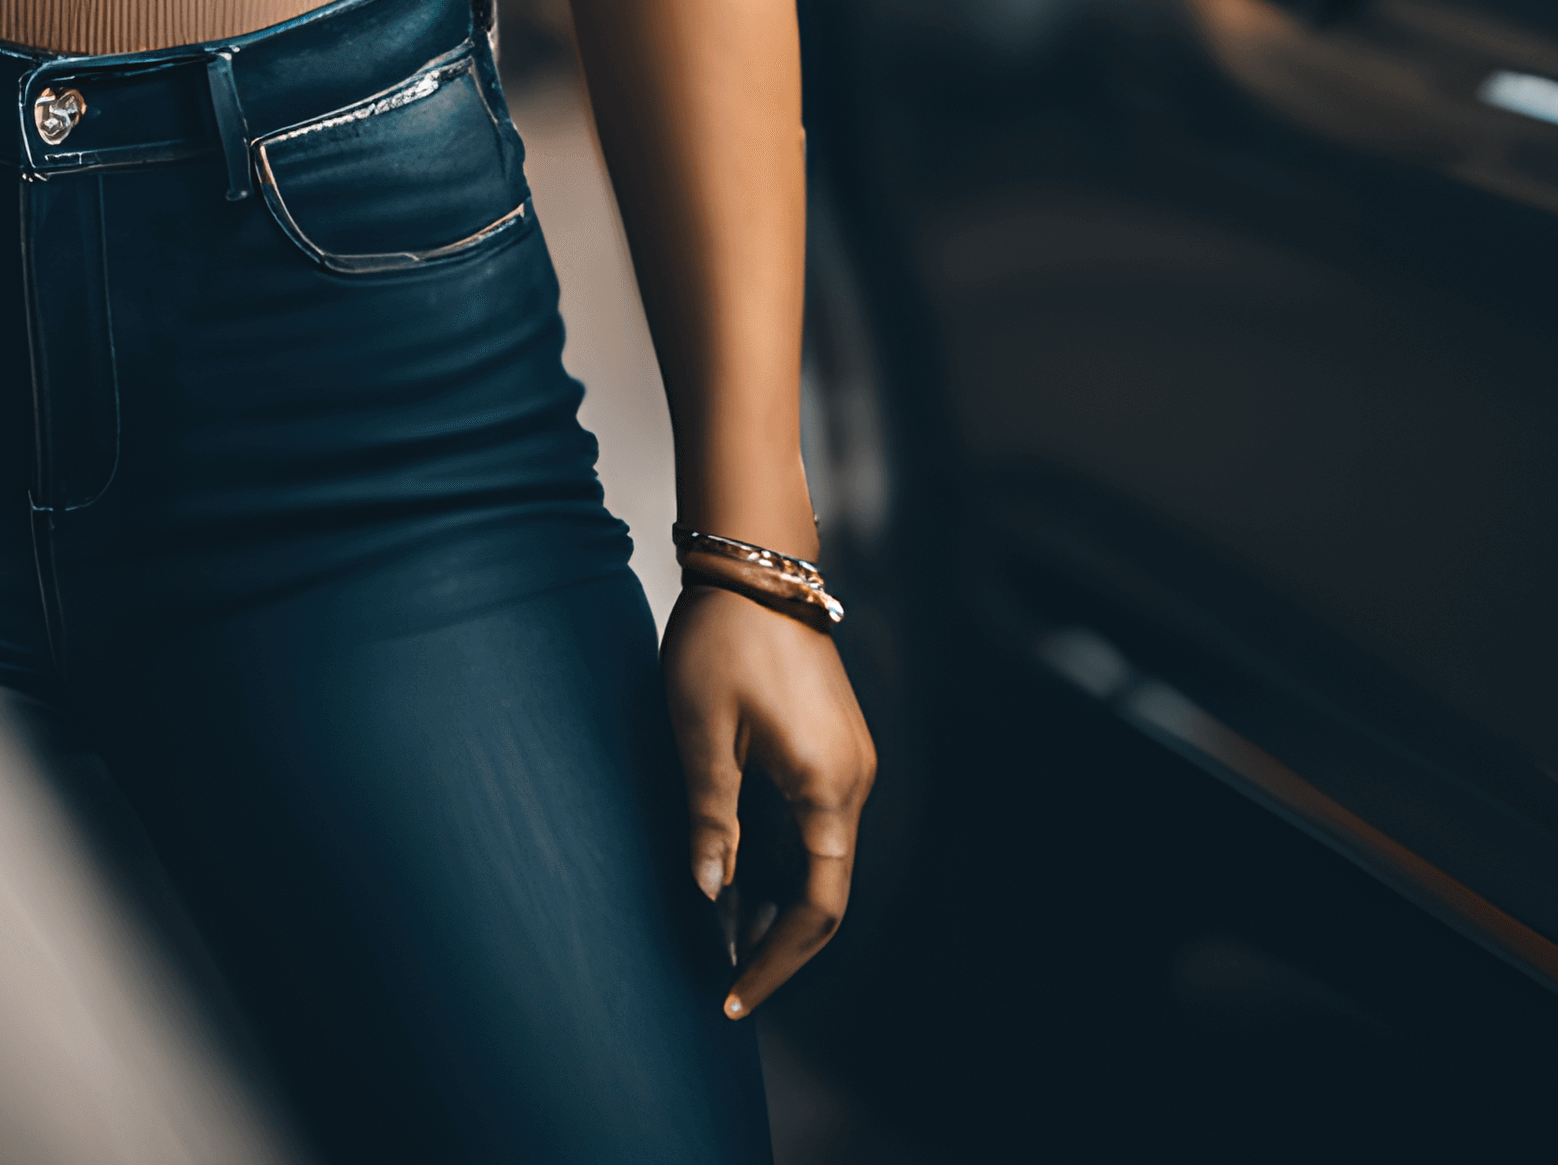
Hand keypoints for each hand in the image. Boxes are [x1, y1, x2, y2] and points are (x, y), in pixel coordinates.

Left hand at [662, 578, 876, 1016]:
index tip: (733, 995)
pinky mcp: (835, 739)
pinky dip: (787, 857)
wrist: (755, 561)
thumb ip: (710, 819)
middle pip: (826, 889)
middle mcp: (855, 779)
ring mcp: (850, 757)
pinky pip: (818, 818)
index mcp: (828, 787)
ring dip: (780, 898)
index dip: (776, 961)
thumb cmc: (723, 641)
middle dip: (779, 942)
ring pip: (822, 855)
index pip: (817, 908)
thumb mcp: (702, 733)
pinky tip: (742, 870)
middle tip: (726, 978)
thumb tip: (710, 894)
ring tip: (727, 936)